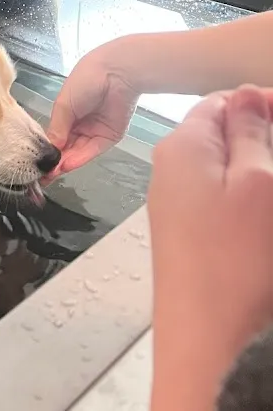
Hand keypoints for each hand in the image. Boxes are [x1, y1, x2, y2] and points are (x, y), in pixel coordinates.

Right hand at [46, 37, 141, 175]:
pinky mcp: (108, 138)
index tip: (36, 164)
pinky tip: (67, 165)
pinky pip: (92, 150)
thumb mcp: (64, 104)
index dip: (47, 150)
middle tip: (43, 175)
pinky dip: (80, 159)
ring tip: (53, 173)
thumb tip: (50, 149)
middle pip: (66, 147)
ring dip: (66, 162)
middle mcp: (79, 124)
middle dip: (55, 161)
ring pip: (78, 152)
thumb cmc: (85, 81)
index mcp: (66, 113)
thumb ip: (57, 128)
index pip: (55, 137)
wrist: (116, 75)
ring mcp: (94, 132)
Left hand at [149, 86, 272, 410]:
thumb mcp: (257, 183)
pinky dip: (245, 205)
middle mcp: (170, 168)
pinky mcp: (185, 234)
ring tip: (264, 209)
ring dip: (255, 178)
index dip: (260, 107)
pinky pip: (218, 201)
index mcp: (183, 145)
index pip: (222, 101)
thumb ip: (250, 131)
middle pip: (222, 135)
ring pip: (224, 171)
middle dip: (259, 146)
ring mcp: (174, 202)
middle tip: (270, 181)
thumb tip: (245, 93)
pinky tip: (258, 226)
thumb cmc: (234, 263)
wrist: (208, 340)